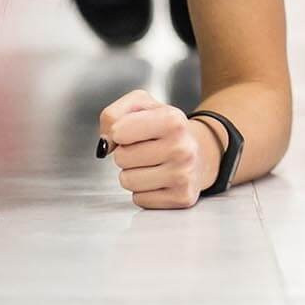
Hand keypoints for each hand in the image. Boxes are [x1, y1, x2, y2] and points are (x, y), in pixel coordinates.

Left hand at [97, 90, 219, 209]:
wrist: (199, 151)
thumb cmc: (165, 129)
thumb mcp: (141, 105)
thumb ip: (112, 115)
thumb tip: (105, 145)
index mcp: (172, 120)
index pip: (118, 131)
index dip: (119, 132)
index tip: (133, 131)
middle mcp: (182, 148)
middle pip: (121, 158)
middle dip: (126, 154)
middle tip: (145, 149)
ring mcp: (184, 175)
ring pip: (127, 181)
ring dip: (133, 174)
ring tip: (152, 164)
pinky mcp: (182, 198)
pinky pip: (139, 199)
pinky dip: (144, 191)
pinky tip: (159, 179)